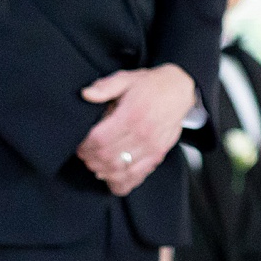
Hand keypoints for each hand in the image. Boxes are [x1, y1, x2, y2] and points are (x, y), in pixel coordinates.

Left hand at [77, 64, 196, 195]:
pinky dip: (121, 181)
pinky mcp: (158, 155)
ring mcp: (152, 147)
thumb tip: (86, 94)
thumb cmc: (150, 85)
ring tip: (96, 164)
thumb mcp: (126, 78)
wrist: (179, 90)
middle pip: (107, 157)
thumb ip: (105, 87)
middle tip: (85, 155)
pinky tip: (112, 175)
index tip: (80, 145)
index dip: (84, 146)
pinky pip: (136, 176)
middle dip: (90, 159)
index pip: (99, 140)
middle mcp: (143, 133)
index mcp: (132, 114)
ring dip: (102, 171)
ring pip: (120, 170)